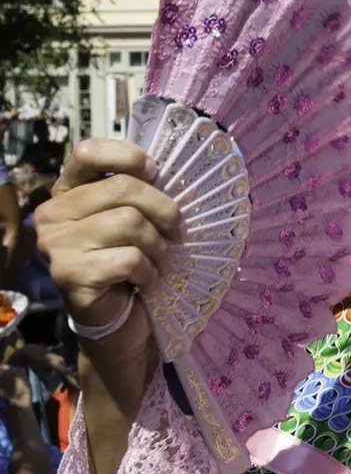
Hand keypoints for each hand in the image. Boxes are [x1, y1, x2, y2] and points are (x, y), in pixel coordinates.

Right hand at [38, 139, 181, 396]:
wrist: (120, 321)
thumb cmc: (132, 263)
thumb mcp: (135, 219)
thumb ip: (138, 191)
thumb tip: (167, 167)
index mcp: (68, 192)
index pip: (88, 151)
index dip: (128, 157)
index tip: (155, 174)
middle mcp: (53, 215)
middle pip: (125, 188)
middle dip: (164, 211)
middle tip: (175, 234)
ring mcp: (56, 245)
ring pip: (130, 223)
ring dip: (159, 247)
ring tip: (156, 263)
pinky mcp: (69, 275)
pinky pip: (129, 258)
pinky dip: (149, 271)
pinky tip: (144, 282)